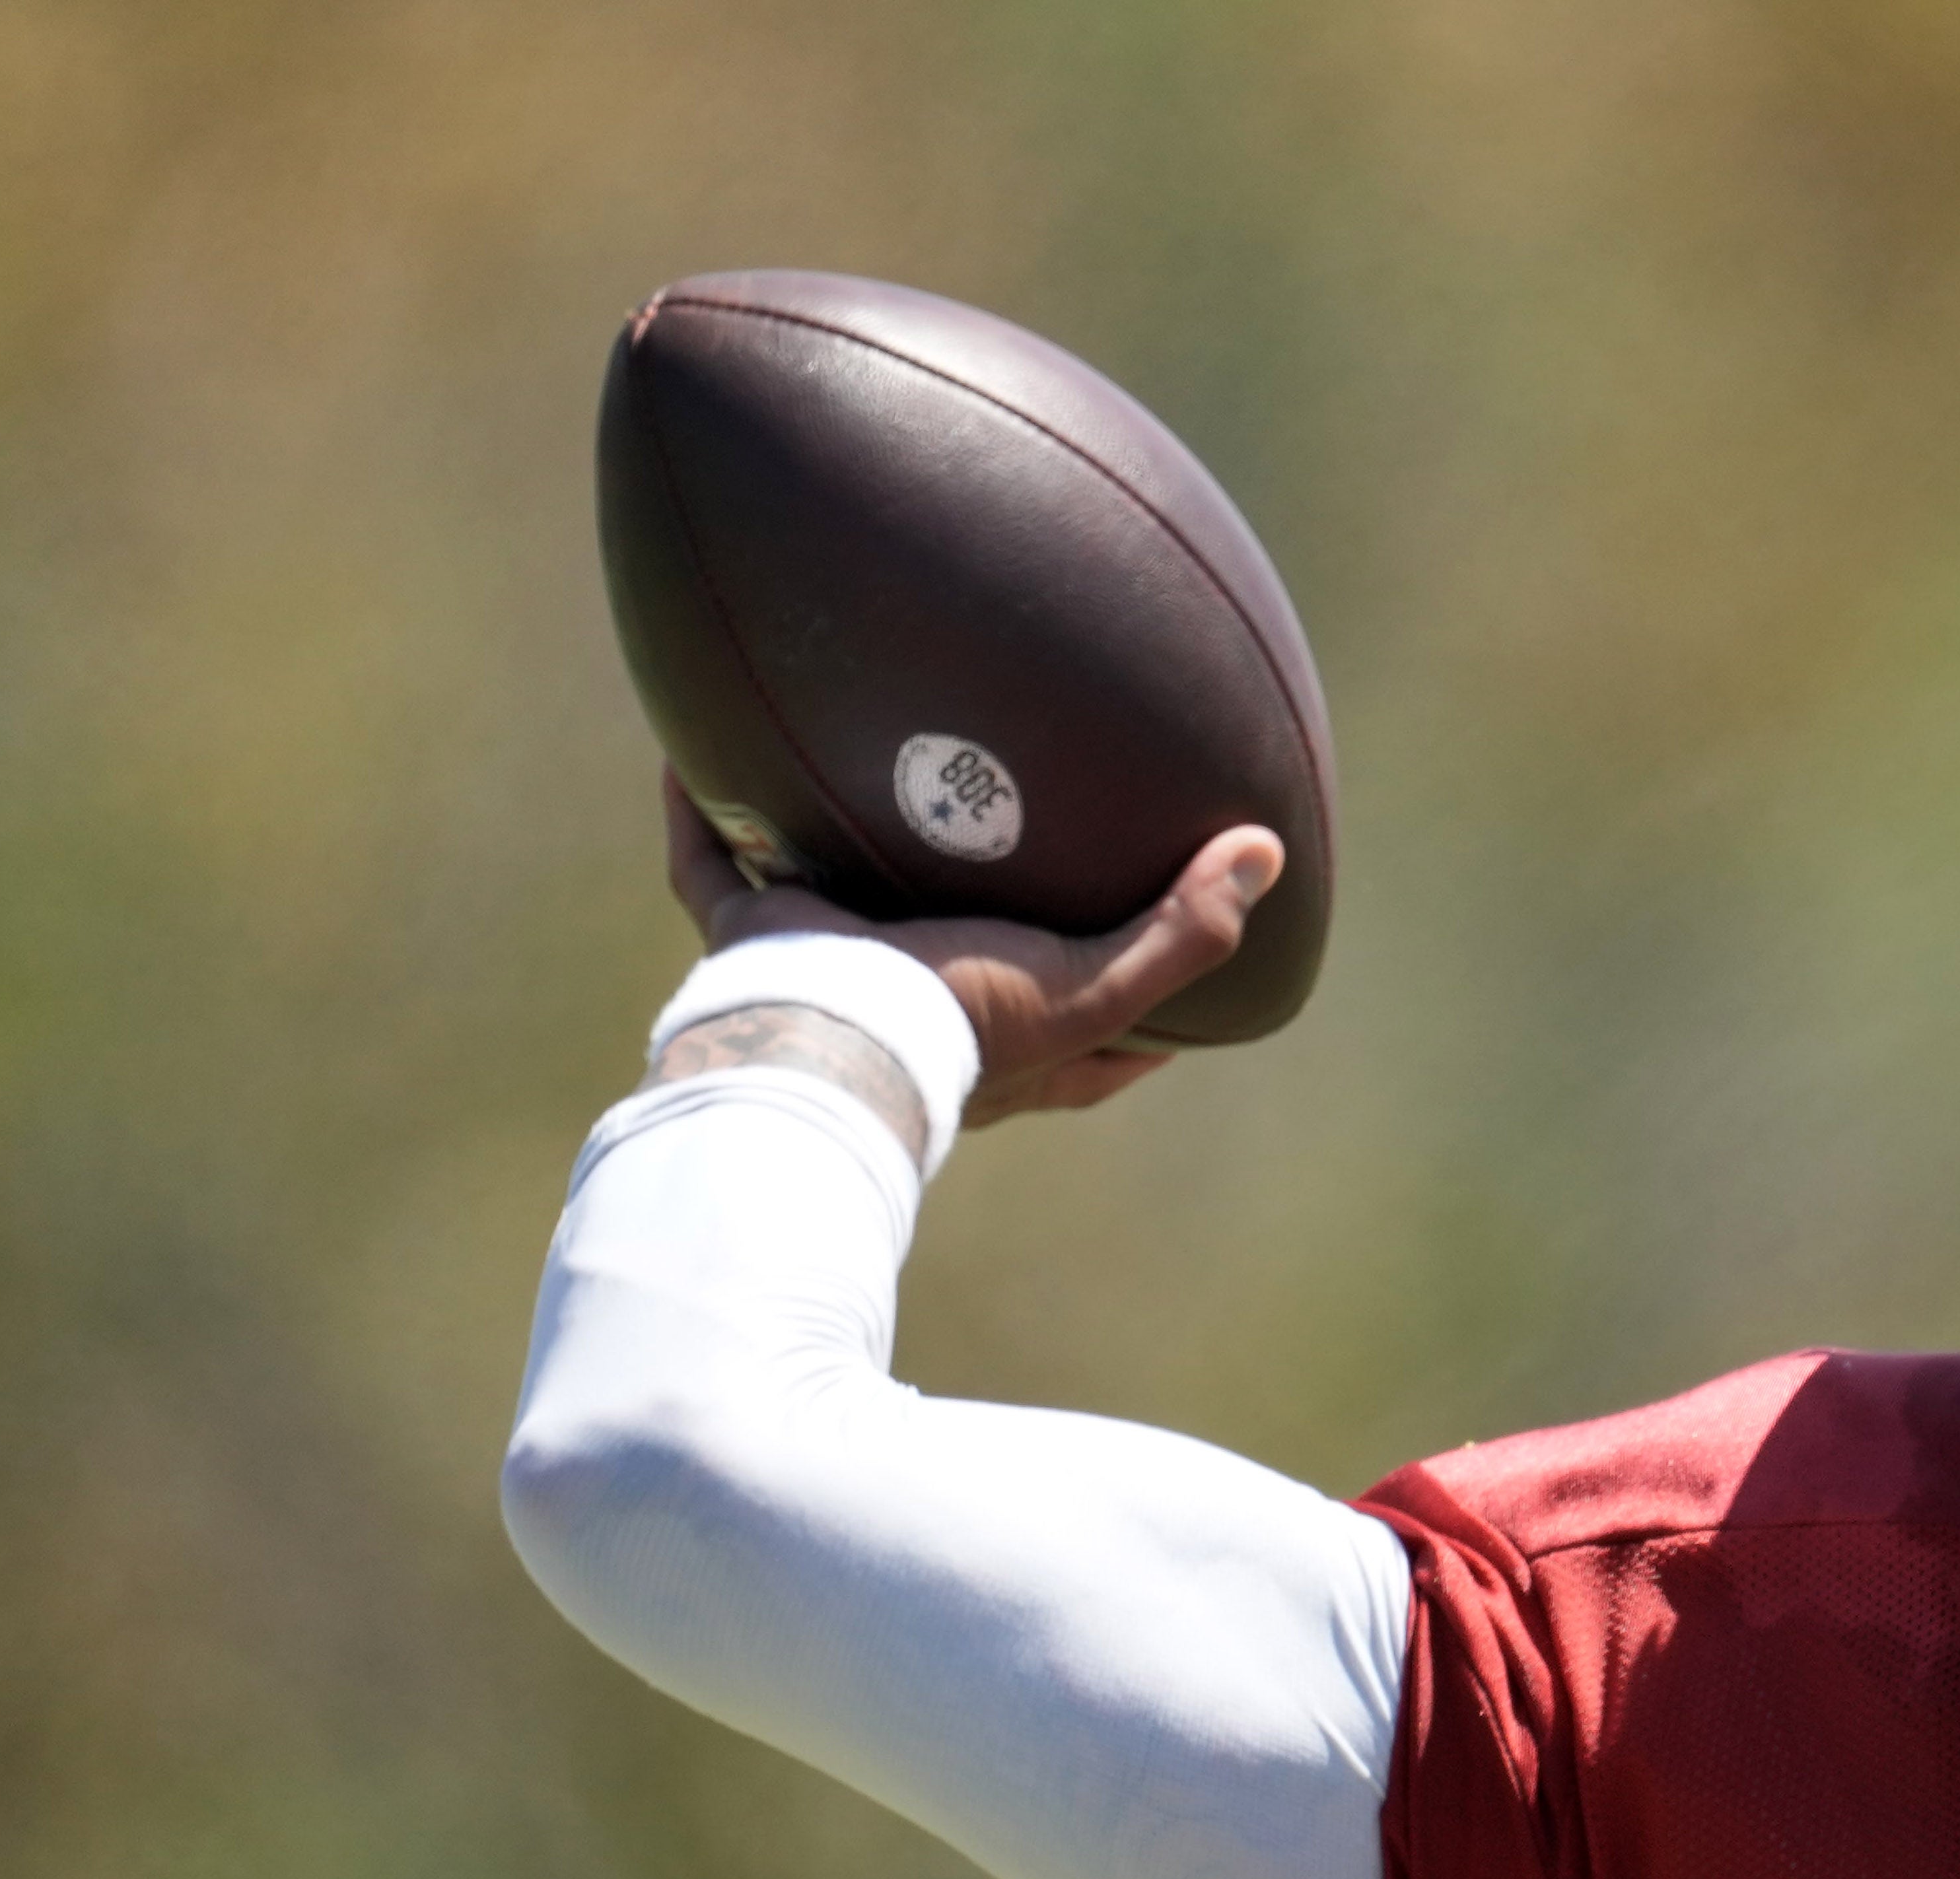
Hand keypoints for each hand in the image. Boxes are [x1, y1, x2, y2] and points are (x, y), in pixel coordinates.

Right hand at [660, 772, 1282, 1128]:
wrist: (823, 1043)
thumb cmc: (959, 1026)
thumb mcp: (1091, 989)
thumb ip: (1185, 933)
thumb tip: (1265, 852)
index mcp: (1007, 1047)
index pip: (1091, 1033)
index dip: (1133, 1000)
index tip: (1169, 943)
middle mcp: (917, 1016)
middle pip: (963, 965)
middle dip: (983, 920)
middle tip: (1017, 848)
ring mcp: (825, 978)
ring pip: (834, 909)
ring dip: (839, 854)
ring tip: (861, 777)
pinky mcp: (750, 942)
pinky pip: (714, 865)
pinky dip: (699, 814)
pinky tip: (694, 751)